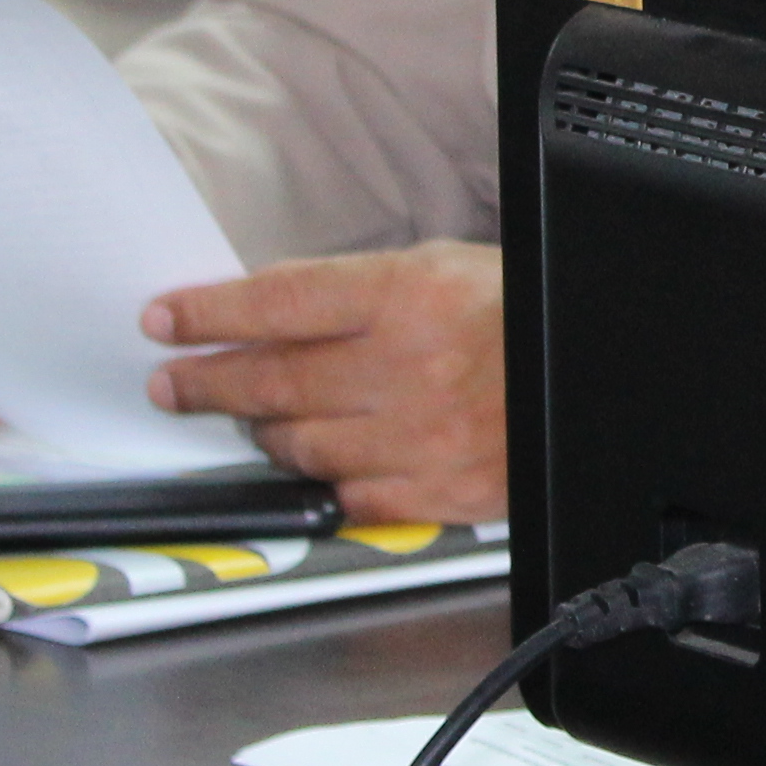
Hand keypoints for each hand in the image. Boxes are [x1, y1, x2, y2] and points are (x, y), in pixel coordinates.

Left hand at [140, 241, 506, 522]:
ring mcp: (422, 436)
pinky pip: (350, 498)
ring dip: (262, 433)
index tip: (165, 320)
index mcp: (409, 294)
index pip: (278, 303)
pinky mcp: (440, 492)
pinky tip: (309, 468)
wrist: (600, 374)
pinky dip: (320, 484)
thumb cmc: (521, 316)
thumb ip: (358, 291)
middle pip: (273, 378)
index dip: (208, 313)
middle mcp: (409, 366)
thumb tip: (271, 311)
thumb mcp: (442, 267)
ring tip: (249, 420)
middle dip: (207, 382)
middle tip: (173, 382)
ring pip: (301, 445)